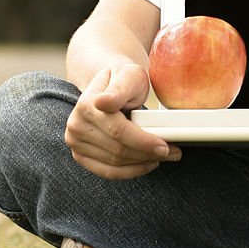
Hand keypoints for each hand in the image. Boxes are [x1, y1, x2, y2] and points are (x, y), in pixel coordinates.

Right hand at [65, 64, 181, 178]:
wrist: (108, 86)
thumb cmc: (123, 80)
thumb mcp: (128, 75)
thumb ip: (120, 89)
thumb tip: (104, 103)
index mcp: (87, 105)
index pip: (118, 131)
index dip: (143, 141)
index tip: (164, 146)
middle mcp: (76, 125)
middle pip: (118, 149)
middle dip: (148, 153)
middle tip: (173, 152)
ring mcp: (75, 142)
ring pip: (115, 163)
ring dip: (143, 163)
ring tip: (164, 155)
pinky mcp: (80, 155)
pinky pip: (107, 171)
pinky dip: (131, 171)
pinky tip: (147, 163)